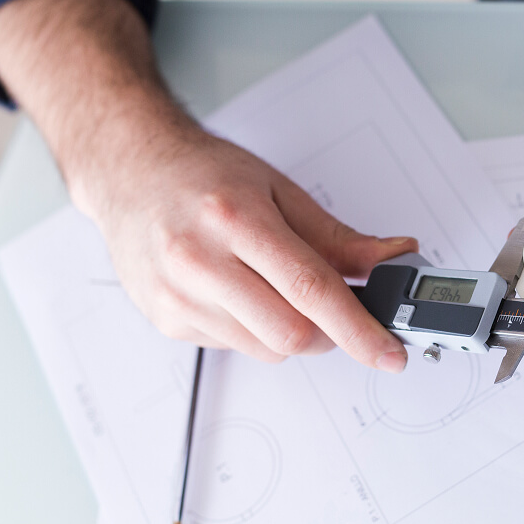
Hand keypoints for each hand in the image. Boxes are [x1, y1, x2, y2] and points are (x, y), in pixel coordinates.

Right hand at [79, 124, 417, 370]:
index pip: (311, 289)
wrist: (130, 171)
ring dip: (290, 332)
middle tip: (330, 308)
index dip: (358, 329)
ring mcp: (178, 296)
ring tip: (272, 287)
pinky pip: (235, 347)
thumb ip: (339, 237)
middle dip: (327, 333)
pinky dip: (253, 330)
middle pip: (291, 333)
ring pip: (266, 349)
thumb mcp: (279, 191)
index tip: (388, 352)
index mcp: (237, 219)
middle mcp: (200, 260)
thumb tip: (392, 258)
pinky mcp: (166, 320)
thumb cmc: (202, 175)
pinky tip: (238, 292)